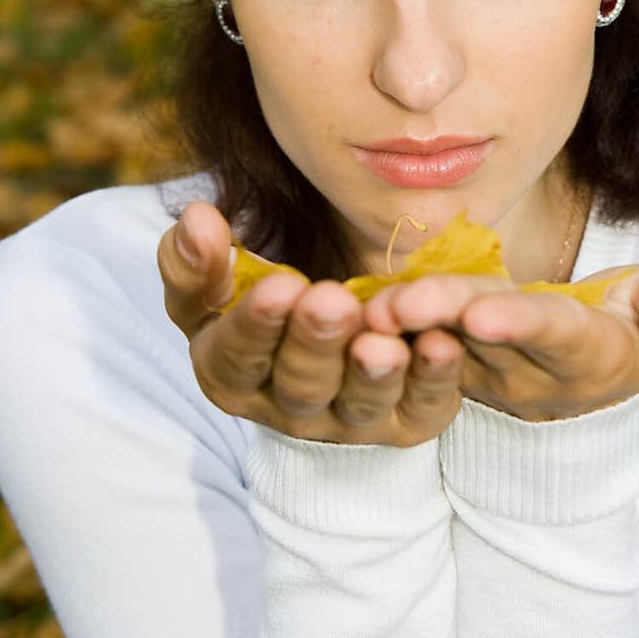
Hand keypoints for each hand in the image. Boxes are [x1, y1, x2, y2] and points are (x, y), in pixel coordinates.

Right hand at [157, 201, 468, 445]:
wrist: (332, 342)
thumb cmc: (263, 308)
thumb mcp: (215, 289)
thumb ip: (195, 260)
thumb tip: (195, 217)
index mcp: (234, 375)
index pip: (237, 355)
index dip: (255, 324)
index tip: (278, 285)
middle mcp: (291, 407)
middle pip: (302, 383)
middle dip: (316, 343)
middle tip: (333, 302)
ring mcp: (351, 419)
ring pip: (362, 401)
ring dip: (375, 372)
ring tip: (384, 342)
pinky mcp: (407, 420)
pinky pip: (424, 404)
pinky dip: (435, 378)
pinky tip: (443, 343)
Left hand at [362, 264, 638, 421]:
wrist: (581, 371)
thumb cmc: (631, 330)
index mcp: (584, 354)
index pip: (553, 334)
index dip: (520, 324)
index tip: (486, 313)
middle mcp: (523, 367)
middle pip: (480, 334)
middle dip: (443, 316)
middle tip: (400, 306)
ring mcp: (477, 365)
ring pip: (437, 336)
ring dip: (400, 324)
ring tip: (366, 306)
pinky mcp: (442, 355)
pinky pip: (408, 337)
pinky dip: (379, 321)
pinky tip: (345, 302)